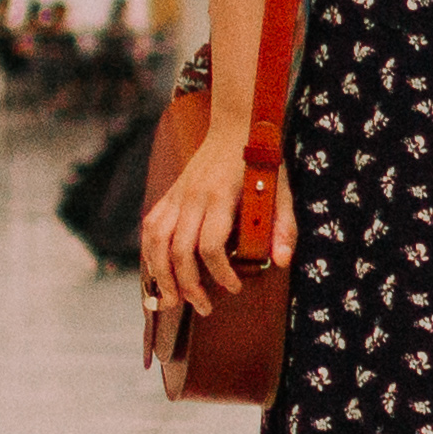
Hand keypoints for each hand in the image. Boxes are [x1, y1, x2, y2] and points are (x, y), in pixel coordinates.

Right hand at [140, 125, 297, 318]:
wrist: (236, 125)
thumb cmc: (263, 163)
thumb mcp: (281, 191)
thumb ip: (283, 227)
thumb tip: (282, 262)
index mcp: (221, 197)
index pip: (209, 245)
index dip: (219, 273)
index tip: (234, 289)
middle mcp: (193, 197)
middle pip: (178, 250)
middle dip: (188, 286)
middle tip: (204, 308)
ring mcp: (177, 195)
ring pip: (155, 242)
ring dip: (161, 276)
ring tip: (173, 301)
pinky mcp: (169, 195)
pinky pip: (150, 229)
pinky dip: (149, 255)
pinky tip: (159, 275)